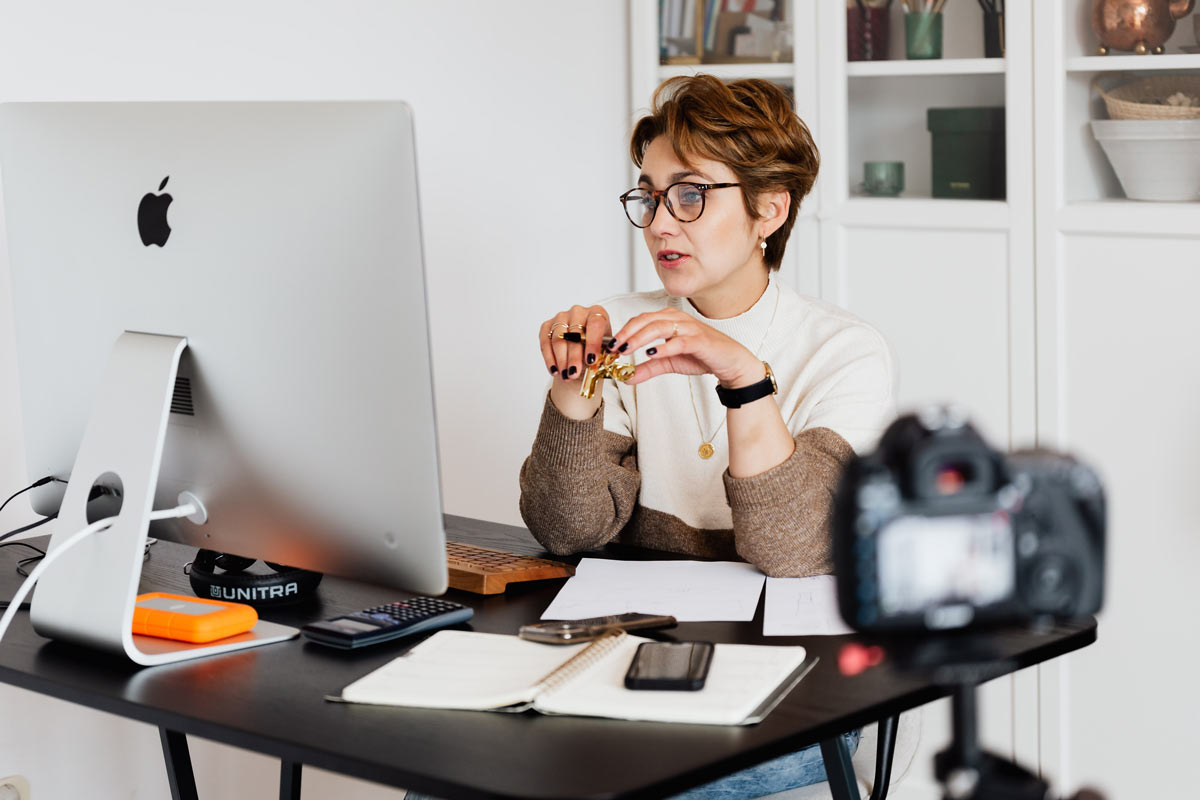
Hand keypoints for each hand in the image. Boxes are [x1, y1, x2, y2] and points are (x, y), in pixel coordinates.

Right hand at [538, 304, 611, 383]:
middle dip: (574, 357)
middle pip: (575, 333)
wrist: (582, 348)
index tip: (591, 360)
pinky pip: (545, 342)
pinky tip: (555, 370)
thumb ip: (605, 353)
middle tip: (574, 373)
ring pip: (558, 339)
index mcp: (597, 312)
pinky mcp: (547, 325)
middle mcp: (578, 312)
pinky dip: (549, 358)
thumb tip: (604, 359)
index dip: (593, 342)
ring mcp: (561, 317)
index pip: (595, 324)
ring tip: (566, 375)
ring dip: (561, 360)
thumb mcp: (604, 349)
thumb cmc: (595, 347)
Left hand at [608, 309, 763, 388]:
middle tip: (613, 347)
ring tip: (626, 349)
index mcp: (669, 319)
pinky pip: (678, 341)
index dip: (624, 331)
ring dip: (639, 338)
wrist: (730, 363)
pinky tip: (651, 354)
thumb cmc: (701, 356)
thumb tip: (626, 378)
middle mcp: (678, 319)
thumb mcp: (669, 363)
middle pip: (646, 320)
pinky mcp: (700, 340)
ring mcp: (689, 328)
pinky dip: (663, 347)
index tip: (610, 346)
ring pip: (659, 326)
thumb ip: (648, 368)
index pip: (640, 319)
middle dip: (627, 333)